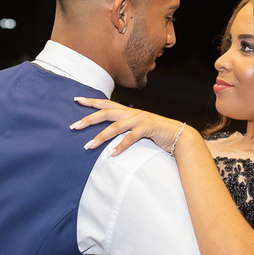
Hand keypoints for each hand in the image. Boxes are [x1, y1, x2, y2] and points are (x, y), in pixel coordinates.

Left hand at [71, 96, 187, 155]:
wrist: (179, 136)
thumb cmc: (156, 134)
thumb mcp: (137, 129)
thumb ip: (124, 128)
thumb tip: (108, 134)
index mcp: (128, 111)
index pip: (106, 104)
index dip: (91, 101)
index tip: (76, 99)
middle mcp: (132, 112)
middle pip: (106, 113)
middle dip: (89, 119)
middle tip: (74, 126)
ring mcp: (140, 119)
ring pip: (116, 126)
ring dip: (101, 136)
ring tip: (88, 146)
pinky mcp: (148, 128)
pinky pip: (131, 137)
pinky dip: (120, 146)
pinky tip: (111, 154)